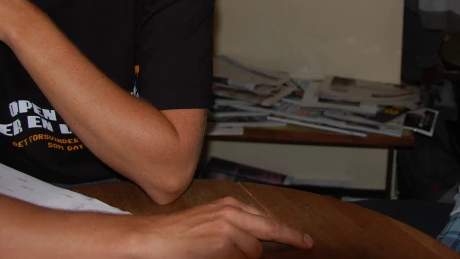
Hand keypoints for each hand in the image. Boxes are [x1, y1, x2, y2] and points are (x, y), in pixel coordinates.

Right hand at [142, 196, 313, 258]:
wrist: (152, 238)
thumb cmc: (178, 234)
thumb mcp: (211, 222)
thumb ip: (235, 227)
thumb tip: (258, 242)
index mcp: (230, 206)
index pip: (266, 219)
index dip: (289, 231)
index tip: (306, 240)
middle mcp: (232, 213)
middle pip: (270, 230)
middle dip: (289, 238)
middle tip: (307, 244)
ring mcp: (228, 228)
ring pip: (254, 252)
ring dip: (242, 258)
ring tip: (214, 254)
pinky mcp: (222, 244)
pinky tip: (210, 256)